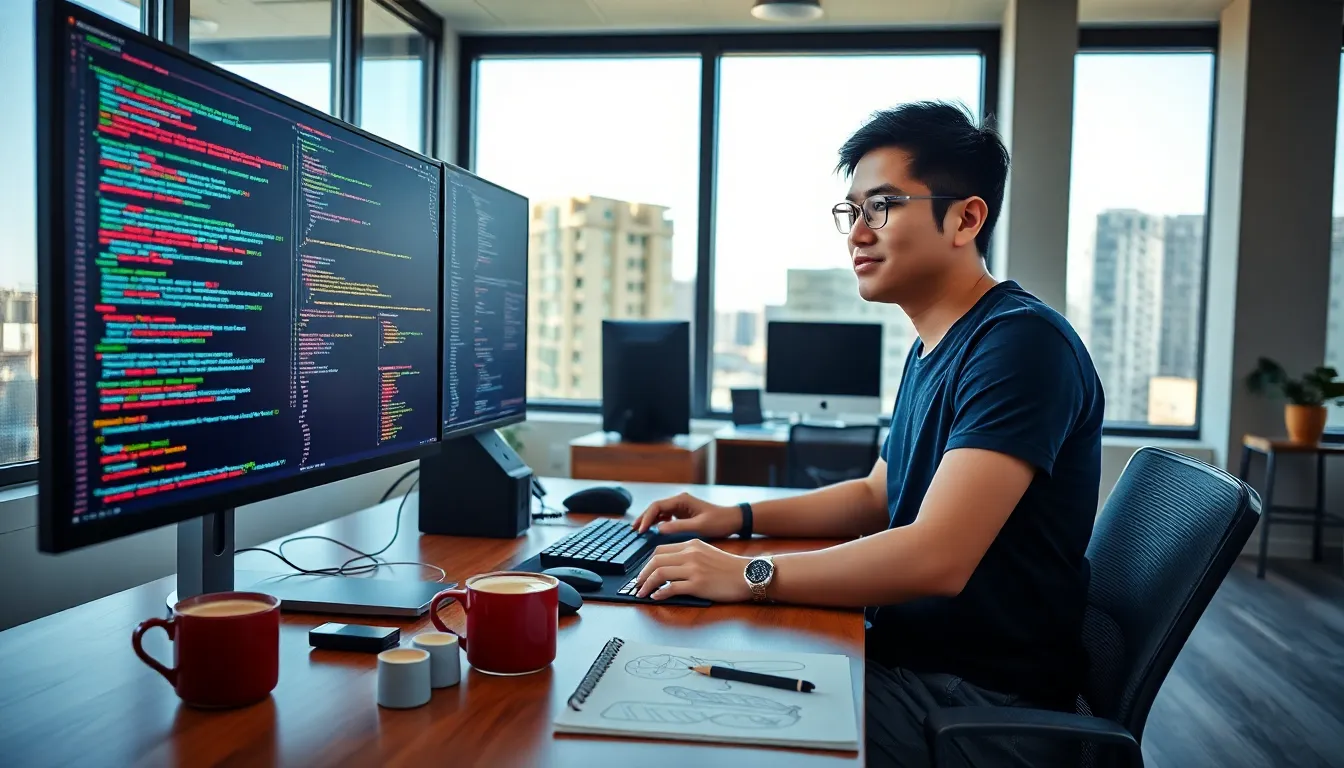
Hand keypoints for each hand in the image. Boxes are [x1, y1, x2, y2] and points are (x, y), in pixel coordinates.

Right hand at [631, 492, 742, 537]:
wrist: (733, 520)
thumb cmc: (719, 521)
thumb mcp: (699, 525)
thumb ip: (678, 527)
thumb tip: (658, 529)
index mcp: (682, 500)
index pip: (657, 506)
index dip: (647, 517)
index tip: (640, 530)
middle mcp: (680, 501)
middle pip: (656, 507)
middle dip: (644, 517)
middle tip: (634, 529)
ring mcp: (681, 507)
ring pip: (660, 512)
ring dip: (650, 520)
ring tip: (639, 530)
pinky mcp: (684, 514)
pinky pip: (666, 516)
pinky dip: (658, 522)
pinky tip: (653, 530)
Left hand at [634, 539, 752, 601]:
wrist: (748, 575)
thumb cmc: (729, 567)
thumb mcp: (707, 552)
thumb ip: (689, 555)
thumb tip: (670, 566)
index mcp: (691, 545)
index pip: (659, 550)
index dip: (647, 563)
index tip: (643, 572)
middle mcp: (690, 554)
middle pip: (655, 560)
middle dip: (642, 574)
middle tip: (637, 584)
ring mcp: (693, 569)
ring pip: (660, 573)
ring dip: (646, 585)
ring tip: (642, 593)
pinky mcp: (698, 584)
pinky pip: (671, 588)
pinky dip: (659, 593)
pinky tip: (656, 597)